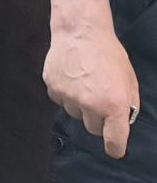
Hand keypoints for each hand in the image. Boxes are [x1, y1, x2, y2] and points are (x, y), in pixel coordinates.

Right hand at [46, 22, 140, 157]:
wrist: (81, 32)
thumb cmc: (109, 53)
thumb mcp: (129, 79)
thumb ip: (128, 103)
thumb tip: (124, 120)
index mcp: (114, 104)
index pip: (114, 139)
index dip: (115, 148)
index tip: (114, 150)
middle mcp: (90, 104)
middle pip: (92, 128)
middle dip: (98, 120)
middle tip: (100, 101)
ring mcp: (68, 96)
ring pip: (75, 114)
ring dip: (81, 106)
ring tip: (84, 84)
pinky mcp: (52, 87)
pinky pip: (60, 100)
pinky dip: (66, 94)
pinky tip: (71, 78)